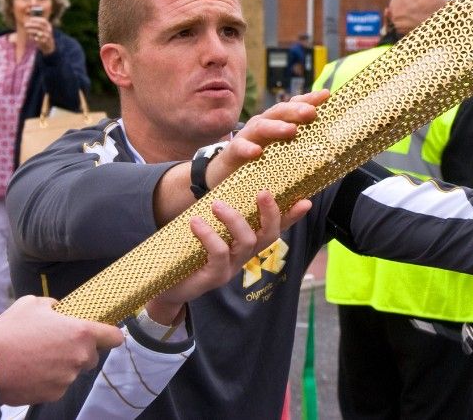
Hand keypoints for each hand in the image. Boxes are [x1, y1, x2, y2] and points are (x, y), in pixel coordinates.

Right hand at [0, 295, 124, 406]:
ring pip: (73, 372)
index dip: (110, 335)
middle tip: (57, 345)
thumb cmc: (9, 332)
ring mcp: (67, 378)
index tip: (105, 334)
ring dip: (62, 366)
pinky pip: (58, 386)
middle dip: (79, 351)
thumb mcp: (33, 304)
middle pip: (92, 356)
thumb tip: (59, 309)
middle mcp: (79, 357)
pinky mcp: (53, 395)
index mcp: (81, 333)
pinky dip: (48, 380)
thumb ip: (54, 305)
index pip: (114, 337)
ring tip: (38, 358)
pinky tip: (31, 372)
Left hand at [25, 16, 55, 54]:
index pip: (43, 21)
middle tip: (25, 25)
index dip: (36, 19)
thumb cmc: (43, 33)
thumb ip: (36, 24)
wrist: (49, 44)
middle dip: (32, 25)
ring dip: (31, 31)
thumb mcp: (42, 28)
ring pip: (39, 32)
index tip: (29, 19)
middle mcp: (49, 30)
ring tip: (26, 30)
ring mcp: (47, 36)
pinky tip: (30, 36)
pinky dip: (33, 37)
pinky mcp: (44, 41)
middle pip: (40, 26)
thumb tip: (27, 19)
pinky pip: (37, 39)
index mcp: (49, 26)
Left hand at [144, 190, 311, 325]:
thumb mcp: (208, 229)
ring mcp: (233, 267)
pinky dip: (209, 235)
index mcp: (248, 243)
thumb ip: (221, 213)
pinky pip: (220, 253)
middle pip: (269, 234)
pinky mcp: (216, 276)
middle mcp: (246, 255)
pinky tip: (196, 223)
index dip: (293, 216)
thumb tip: (225, 186)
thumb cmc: (189, 252)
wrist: (166, 285)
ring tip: (217, 204)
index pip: (277, 228)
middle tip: (262, 191)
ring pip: (247, 241)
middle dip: (270, 212)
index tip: (306, 201)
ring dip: (234, 219)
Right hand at [205, 89, 329, 189]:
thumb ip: (302, 150)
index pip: (293, 106)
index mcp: (277, 123)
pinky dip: (248, 149)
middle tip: (311, 112)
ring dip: (277, 127)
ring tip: (291, 130)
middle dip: (296, 110)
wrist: (226, 176)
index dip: (309, 99)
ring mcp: (247, 137)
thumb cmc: (261, 164)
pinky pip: (239, 148)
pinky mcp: (232, 153)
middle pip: (279, 112)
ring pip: (262, 126)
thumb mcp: (283, 154)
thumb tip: (331, 151)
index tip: (326, 95)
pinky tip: (257, 152)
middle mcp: (263, 125)